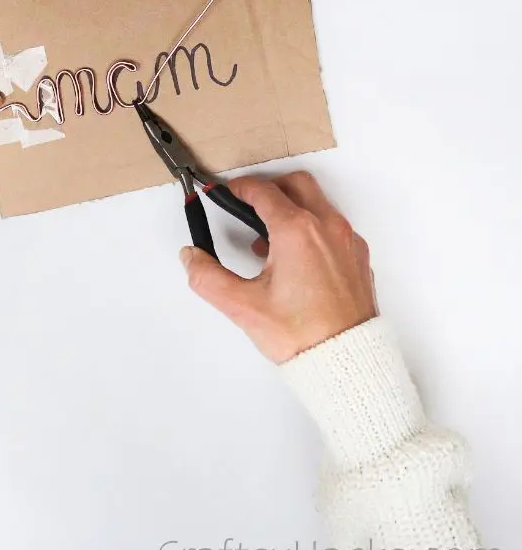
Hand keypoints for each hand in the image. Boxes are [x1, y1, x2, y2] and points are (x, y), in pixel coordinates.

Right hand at [180, 172, 376, 363]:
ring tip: (268, 239)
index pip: (263, 192)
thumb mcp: (243, 307)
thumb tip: (191, 257)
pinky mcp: (359, 258)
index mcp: (297, 231)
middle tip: (248, 204)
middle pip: (296, 184)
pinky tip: (296, 258)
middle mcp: (327, 227)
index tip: (226, 193)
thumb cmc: (301, 335)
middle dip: (270, 187)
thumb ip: (208, 277)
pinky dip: (313, 227)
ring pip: (319, 203)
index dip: (240, 188)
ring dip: (292, 207)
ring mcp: (347, 241)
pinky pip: (334, 227)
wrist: (348, 365)